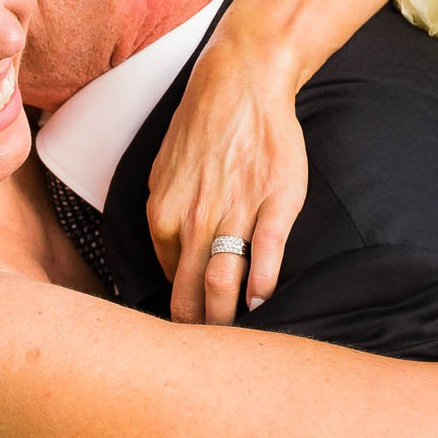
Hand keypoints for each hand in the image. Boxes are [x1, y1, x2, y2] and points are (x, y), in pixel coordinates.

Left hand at [148, 31, 308, 325]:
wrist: (241, 83)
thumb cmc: (203, 127)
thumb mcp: (163, 172)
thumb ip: (164, 215)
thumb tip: (166, 256)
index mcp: (163, 215)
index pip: (165, 278)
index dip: (177, 306)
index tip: (186, 327)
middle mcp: (193, 219)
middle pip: (189, 293)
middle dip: (196, 329)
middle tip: (205, 354)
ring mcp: (234, 212)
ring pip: (221, 281)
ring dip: (224, 319)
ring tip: (232, 341)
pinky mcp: (274, 203)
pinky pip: (265, 255)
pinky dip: (261, 285)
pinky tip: (262, 302)